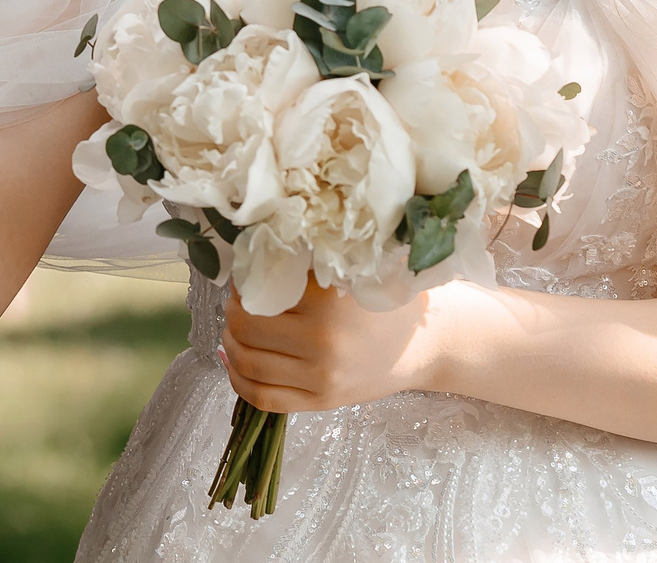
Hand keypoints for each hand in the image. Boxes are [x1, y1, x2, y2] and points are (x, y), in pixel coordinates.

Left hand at [219, 280, 443, 413]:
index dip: (244, 279)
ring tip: (235, 325)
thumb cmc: (385, 300)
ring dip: (231, 341)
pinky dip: (237, 380)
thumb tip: (252, 253)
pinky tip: (231, 360)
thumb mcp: (351, 270)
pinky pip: (262, 398)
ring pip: (249, 363)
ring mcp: (321, 378)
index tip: (246, 272)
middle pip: (247, 327)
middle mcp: (323, 343)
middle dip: (233, 310)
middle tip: (239, 298)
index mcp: (327, 302)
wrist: (425, 345)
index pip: (261, 289)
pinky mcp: (321, 402)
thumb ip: (307, 261)